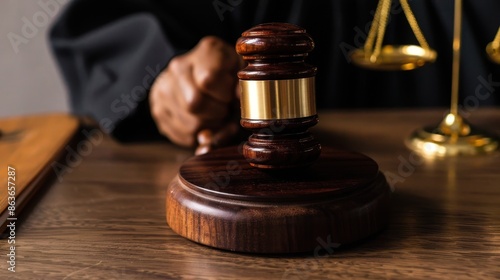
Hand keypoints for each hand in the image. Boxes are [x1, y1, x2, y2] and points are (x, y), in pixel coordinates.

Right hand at [150, 36, 242, 152]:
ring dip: (209, 126)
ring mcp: (164, 88)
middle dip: (216, 114)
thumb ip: (244, 85)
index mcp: (207, 51)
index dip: (224, 95)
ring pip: (190, 124)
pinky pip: (182, 135)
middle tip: (223, 109)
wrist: (204, 75)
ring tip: (215, 115)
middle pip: (194, 103)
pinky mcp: (158, 109)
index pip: (208, 80)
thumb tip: (237, 98)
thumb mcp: (244, 75)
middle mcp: (179, 66)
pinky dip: (198, 135)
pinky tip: (204, 122)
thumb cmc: (230, 75)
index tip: (229, 95)